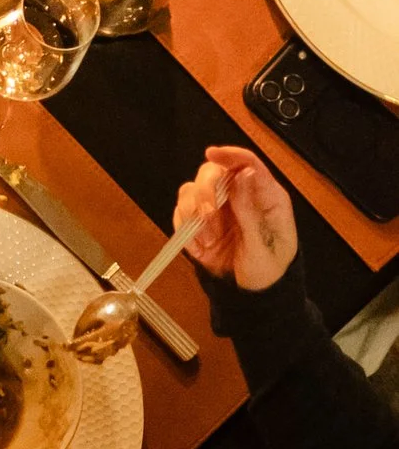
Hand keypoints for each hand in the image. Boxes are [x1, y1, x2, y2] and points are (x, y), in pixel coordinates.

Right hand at [177, 146, 295, 290]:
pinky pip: (181, 213)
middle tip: (206, 217)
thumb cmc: (268, 269)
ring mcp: (217, 209)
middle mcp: (238, 196)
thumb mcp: (263, 244)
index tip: (211, 153)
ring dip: (193, 213)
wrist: (253, 295)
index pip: (247, 163)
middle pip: (212, 173)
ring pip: (191, 190)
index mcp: (264, 196)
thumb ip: (250, 210)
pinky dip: (184, 228)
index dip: (230, 155)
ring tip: (207, 241)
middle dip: (204, 192)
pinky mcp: (199, 224)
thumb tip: (245, 173)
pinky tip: (198, 247)